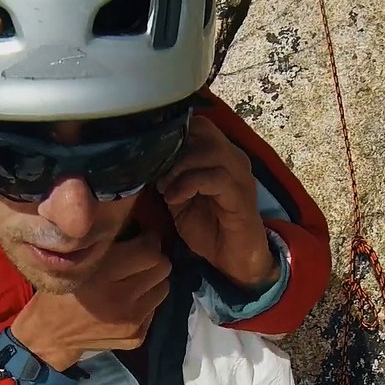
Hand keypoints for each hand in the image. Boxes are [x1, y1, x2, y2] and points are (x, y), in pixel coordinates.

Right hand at [10, 231, 170, 369]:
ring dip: (152, 281)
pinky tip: (125, 303)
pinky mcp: (136, 337)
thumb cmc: (58, 291)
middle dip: (153, 259)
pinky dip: (144, 303)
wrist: (49, 337)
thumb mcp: (72, 261)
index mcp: (100, 275)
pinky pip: (154, 310)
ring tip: (133, 280)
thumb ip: (102, 245)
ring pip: (164, 288)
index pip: (149, 251)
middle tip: (139, 257)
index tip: (140, 236)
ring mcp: (130, 322)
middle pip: (163, 267)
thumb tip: (134, 224)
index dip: (148, 238)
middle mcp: (119, 299)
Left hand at [156, 115, 278, 291]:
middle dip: (174, 150)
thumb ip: (168, 176)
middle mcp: (233, 158)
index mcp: (219, 155)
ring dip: (179, 168)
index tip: (152, 158)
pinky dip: (189, 184)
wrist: (234, 259)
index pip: (197, 125)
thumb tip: (143, 161)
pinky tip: (174, 198)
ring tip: (166, 189)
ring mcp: (240, 174)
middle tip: (158, 175)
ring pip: (209, 150)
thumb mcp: (179, 199)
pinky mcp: (241, 195)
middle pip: (202, 130)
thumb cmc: (208, 228)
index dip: (172, 136)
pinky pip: (215, 177)